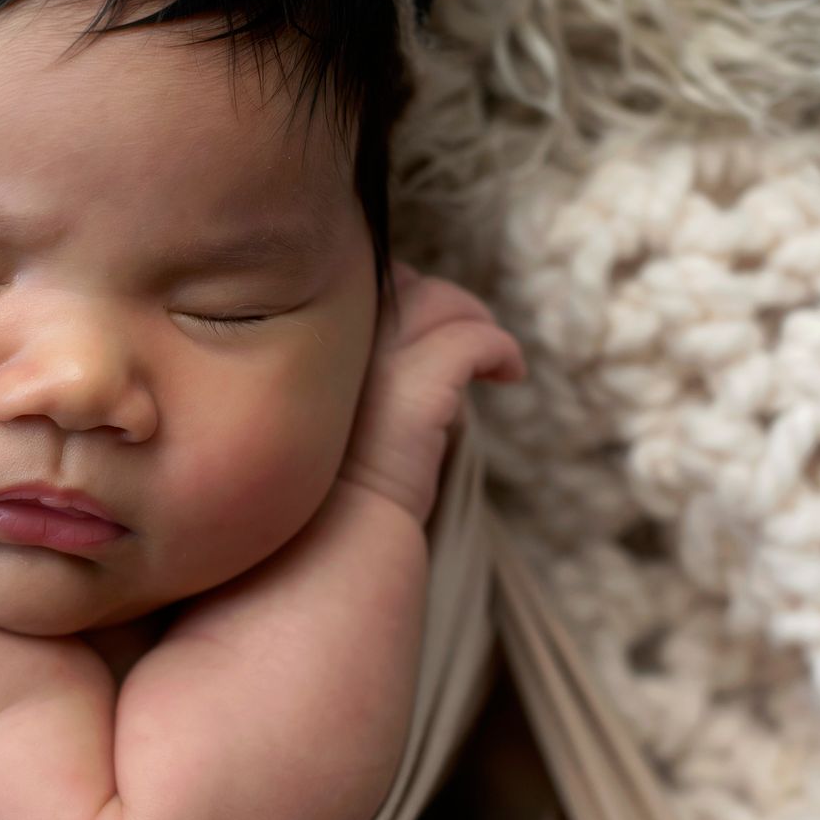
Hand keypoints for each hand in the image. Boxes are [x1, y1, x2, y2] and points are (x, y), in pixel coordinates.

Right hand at [339, 265, 526, 525]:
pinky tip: (510, 374)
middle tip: (463, 332)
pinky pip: (473, 341)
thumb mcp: (325, 414)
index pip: (360, 285)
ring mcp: (377, 357)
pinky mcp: (416, 385)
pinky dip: (501, 350)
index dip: (394, 297)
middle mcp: (337, 336)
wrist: (328, 537)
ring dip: (474, 317)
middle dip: (435, 300)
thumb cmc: (324, 486)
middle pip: (399, 282)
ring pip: (440, 302)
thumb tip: (395, 357)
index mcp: (308, 338)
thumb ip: (347, 374)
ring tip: (493, 353)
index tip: (418, 326)